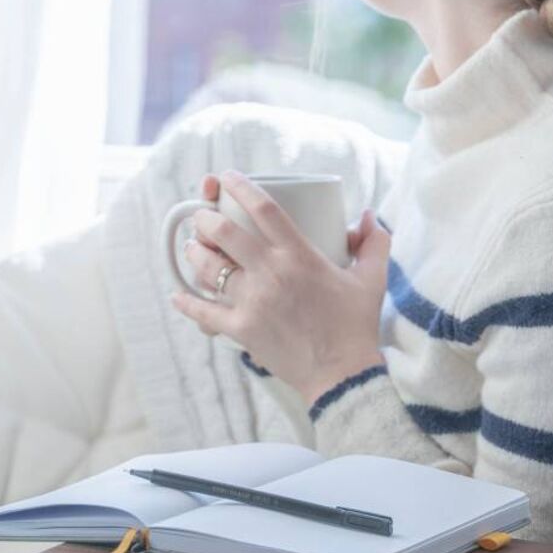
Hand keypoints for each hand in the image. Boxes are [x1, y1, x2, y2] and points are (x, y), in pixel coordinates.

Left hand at [172, 171, 387, 404]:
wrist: (342, 375)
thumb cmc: (356, 325)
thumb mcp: (371, 279)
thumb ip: (374, 242)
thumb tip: (367, 216)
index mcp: (299, 255)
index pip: (263, 208)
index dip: (240, 187)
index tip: (227, 177)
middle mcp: (271, 273)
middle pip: (225, 232)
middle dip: (206, 217)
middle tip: (202, 215)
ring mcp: (253, 301)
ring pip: (209, 267)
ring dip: (195, 252)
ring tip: (192, 247)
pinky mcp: (241, 329)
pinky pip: (204, 311)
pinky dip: (187, 302)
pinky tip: (177, 295)